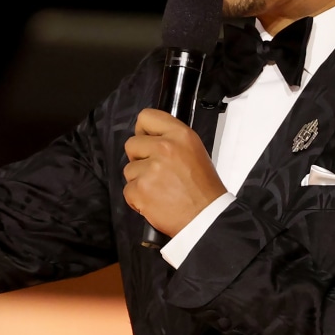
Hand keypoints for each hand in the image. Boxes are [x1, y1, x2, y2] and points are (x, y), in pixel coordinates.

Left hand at [123, 108, 226, 236]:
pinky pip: (128, 190)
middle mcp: (164, 148)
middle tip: (155, 171)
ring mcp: (151, 169)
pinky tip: (154, 201)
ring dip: (139, 180)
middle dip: (139, 158)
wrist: (206, 217)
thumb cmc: (203, 188)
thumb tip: (149, 138)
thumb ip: (171, 140)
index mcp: (180, 135)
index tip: (146, 140)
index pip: (146, 117)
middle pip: (131, 143)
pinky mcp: (140, 190)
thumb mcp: (194, 151)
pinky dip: (137, 199)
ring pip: (129, 169)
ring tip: (159, 189)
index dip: (143, 131)